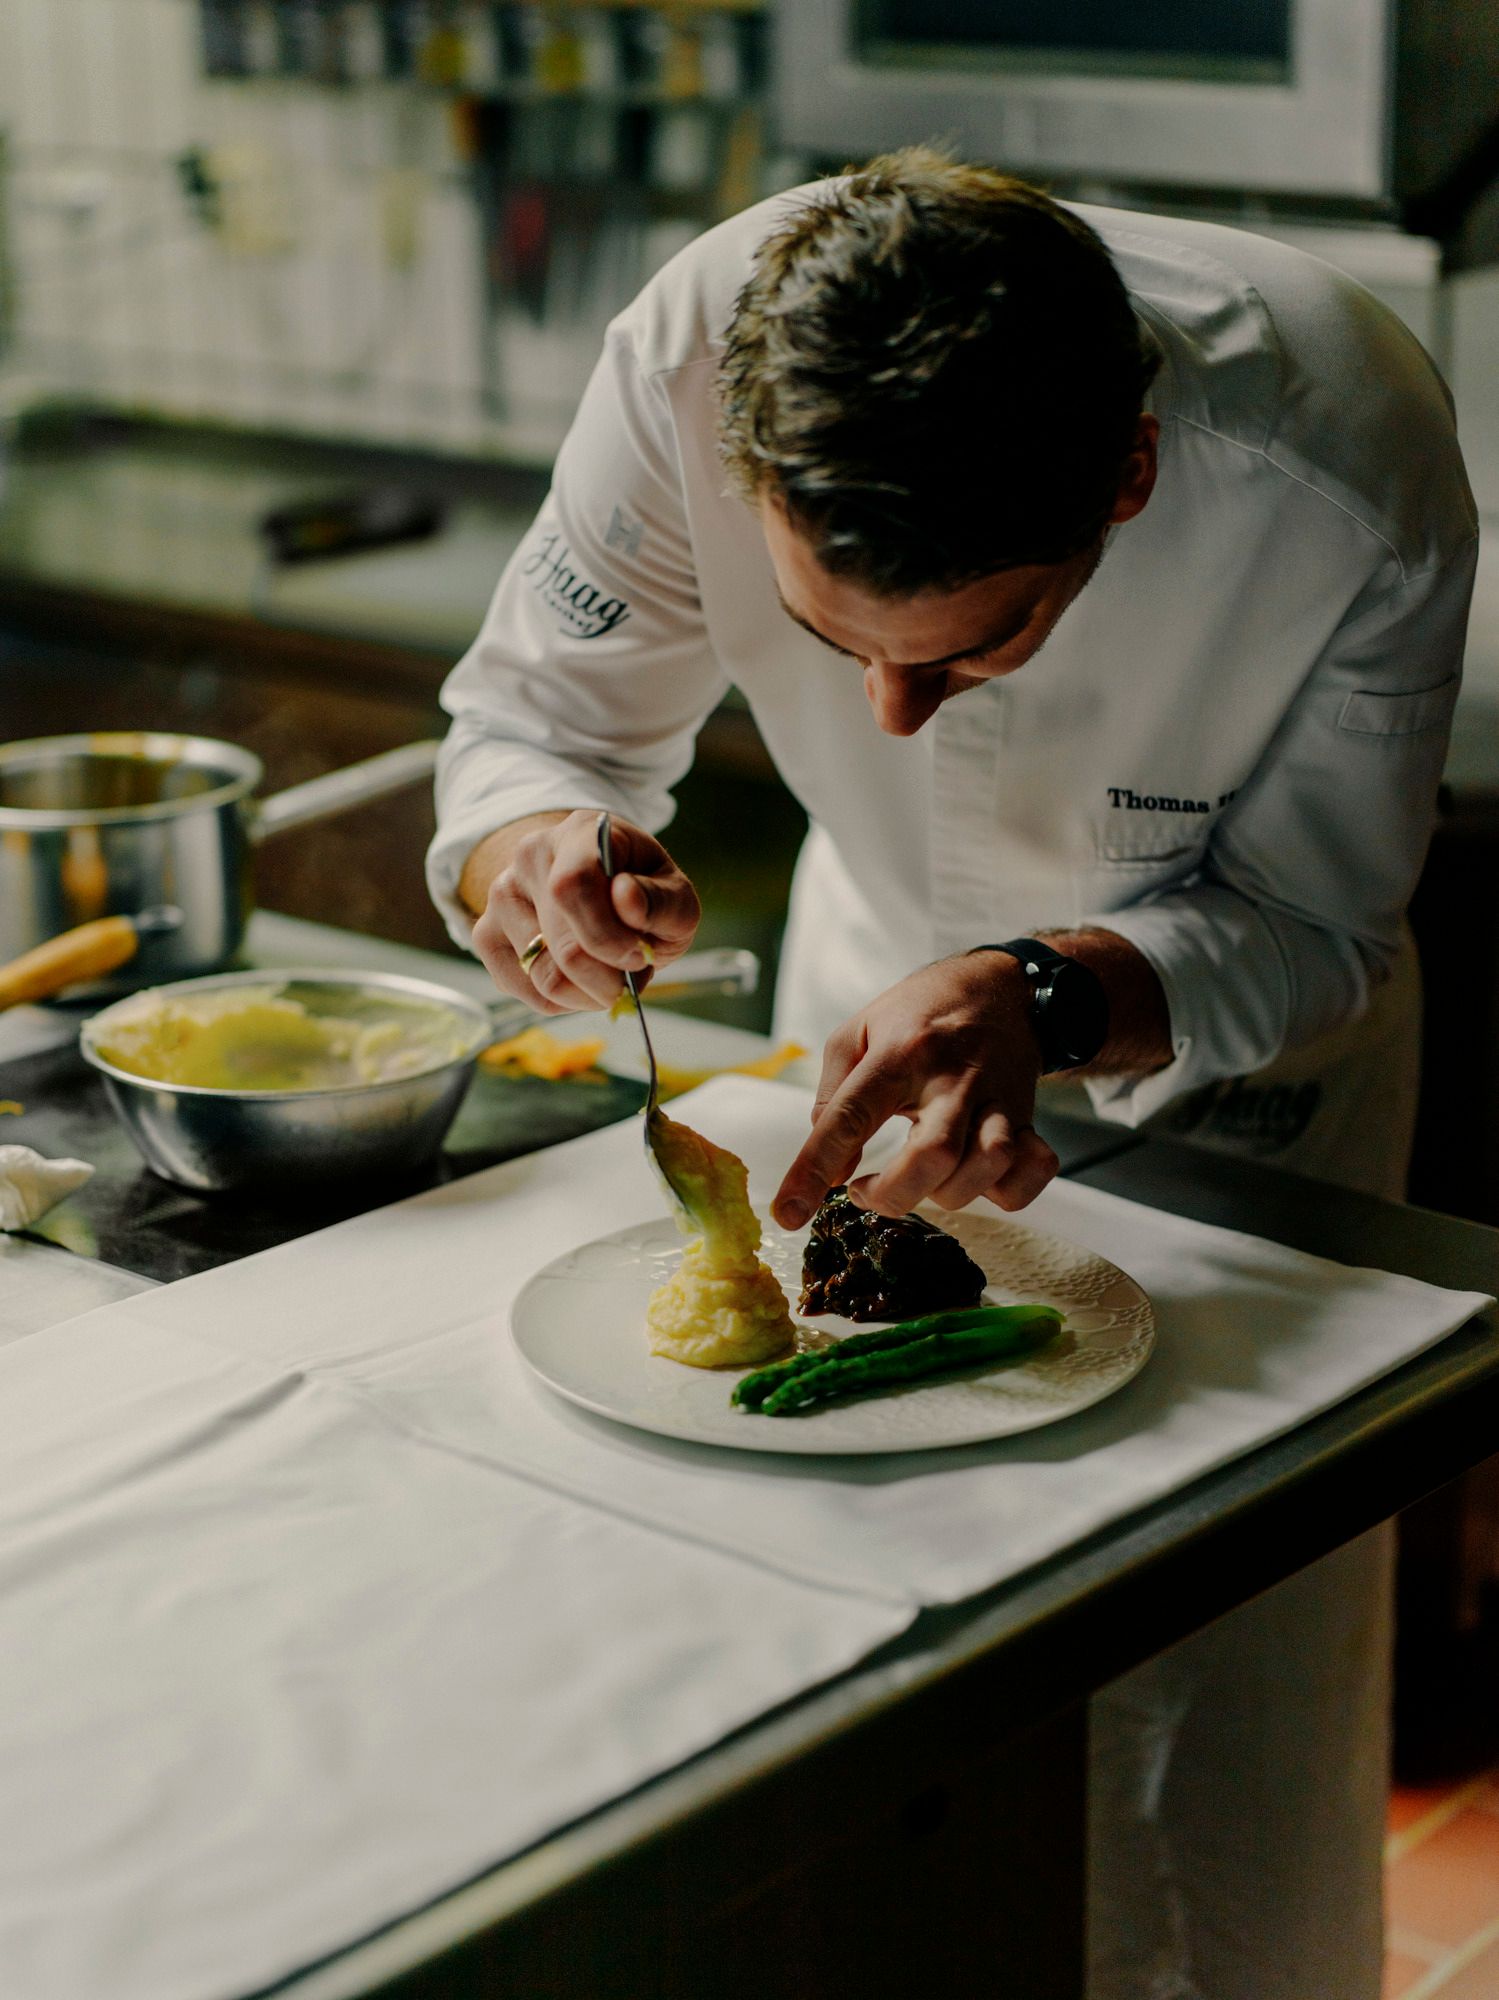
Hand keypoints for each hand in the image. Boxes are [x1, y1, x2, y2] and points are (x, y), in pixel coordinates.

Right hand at [471, 809, 699, 1011]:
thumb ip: (662, 899)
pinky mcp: (486, 935)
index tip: (640, 956)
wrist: (597, 886)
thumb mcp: (674, 893)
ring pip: (544, 977)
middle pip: (564, 946)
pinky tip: (584, 980)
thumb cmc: (641, 891)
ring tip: (612, 973)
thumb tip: (627, 899)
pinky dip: (566, 1001)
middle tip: (636, 973)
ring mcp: (501, 896)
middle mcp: (530, 857)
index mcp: (580, 834)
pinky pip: (527, 992)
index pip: (572, 886)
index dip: (608, 936)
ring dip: (591, 993)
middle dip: (610, 978)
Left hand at [772, 953, 1059, 1227]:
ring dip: (949, 1193)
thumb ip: (834, 1095)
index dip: (814, 1170)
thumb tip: (832, 1166)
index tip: (790, 1211)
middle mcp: (952, 1078)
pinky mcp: (1028, 1115)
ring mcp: (997, 1098)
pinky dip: (1007, 1190)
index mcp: (900, 1054)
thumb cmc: (921, 1013)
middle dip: (893, 1195)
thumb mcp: (859, 1032)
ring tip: (922, 1181)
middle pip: (933, 1156)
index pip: (850, 1117)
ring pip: (988, 1165)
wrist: (1002, 986)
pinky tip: (977, 1180)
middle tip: (866, 1192)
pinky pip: (1031, 1170)